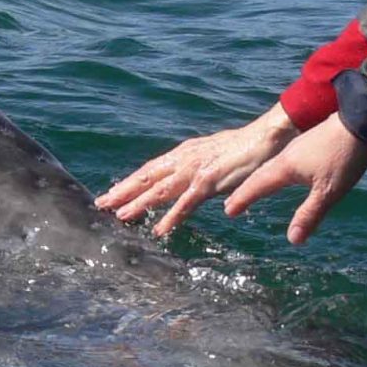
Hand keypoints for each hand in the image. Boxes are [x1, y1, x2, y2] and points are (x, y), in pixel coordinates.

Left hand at [96, 102, 297, 237]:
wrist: (265, 138)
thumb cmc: (242, 149)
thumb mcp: (211, 158)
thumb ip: (195, 170)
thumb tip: (184, 182)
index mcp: (183, 154)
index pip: (150, 169)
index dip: (130, 181)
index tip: (112, 193)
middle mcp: (184, 160)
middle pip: (147, 177)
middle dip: (123, 191)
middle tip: (101, 204)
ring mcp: (195, 170)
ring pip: (160, 190)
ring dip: (139, 204)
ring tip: (120, 215)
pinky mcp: (210, 182)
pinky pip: (186, 203)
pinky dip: (171, 217)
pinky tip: (159, 229)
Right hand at [222, 114, 366, 244]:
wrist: (360, 120)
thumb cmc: (343, 158)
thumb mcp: (328, 192)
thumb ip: (309, 215)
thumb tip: (292, 240)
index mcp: (285, 167)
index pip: (257, 186)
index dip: (242, 199)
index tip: (228, 211)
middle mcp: (286, 156)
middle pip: (260, 175)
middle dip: (246, 190)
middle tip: (232, 203)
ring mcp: (298, 147)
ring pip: (271, 166)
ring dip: (259, 179)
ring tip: (252, 189)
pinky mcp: (309, 143)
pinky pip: (283, 160)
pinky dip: (274, 171)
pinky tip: (284, 172)